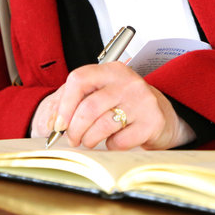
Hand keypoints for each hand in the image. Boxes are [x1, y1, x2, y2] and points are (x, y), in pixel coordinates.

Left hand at [42, 62, 193, 149]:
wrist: (161, 114)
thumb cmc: (124, 104)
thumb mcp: (102, 93)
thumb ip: (75, 101)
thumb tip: (52, 123)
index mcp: (112, 70)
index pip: (79, 79)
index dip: (64, 105)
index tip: (60, 124)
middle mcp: (128, 82)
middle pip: (89, 107)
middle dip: (74, 129)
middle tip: (72, 139)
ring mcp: (142, 101)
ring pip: (102, 125)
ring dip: (89, 139)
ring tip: (89, 141)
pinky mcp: (152, 122)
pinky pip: (120, 140)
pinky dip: (111, 145)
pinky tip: (114, 140)